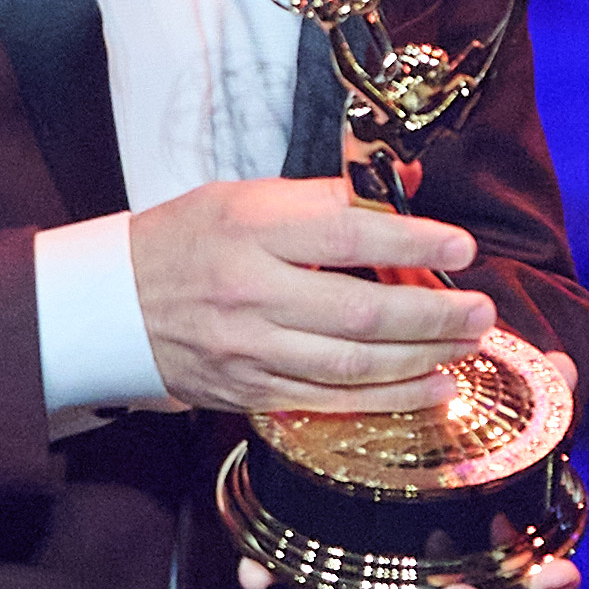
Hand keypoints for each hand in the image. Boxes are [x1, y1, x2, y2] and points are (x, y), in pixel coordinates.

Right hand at [129, 174, 494, 414]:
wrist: (108, 306)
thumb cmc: (183, 240)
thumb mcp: (243, 198)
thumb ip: (322, 197)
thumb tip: (401, 187)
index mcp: (249, 232)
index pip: (347, 234)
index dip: (413, 242)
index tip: (461, 246)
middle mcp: (250, 295)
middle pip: (361, 311)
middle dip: (433, 314)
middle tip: (481, 311)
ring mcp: (249, 351)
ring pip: (352, 366)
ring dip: (422, 360)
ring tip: (468, 347)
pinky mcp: (250, 392)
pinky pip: (330, 401)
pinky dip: (388, 398)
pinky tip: (431, 388)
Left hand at [240, 351, 583, 588]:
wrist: (378, 435)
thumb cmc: (449, 442)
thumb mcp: (487, 417)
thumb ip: (526, 397)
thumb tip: (563, 367)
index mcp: (492, 542)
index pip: (534, 571)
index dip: (551, 579)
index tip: (554, 575)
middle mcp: (445, 571)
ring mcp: (386, 573)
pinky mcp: (325, 556)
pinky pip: (302, 576)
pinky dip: (280, 576)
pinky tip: (260, 574)